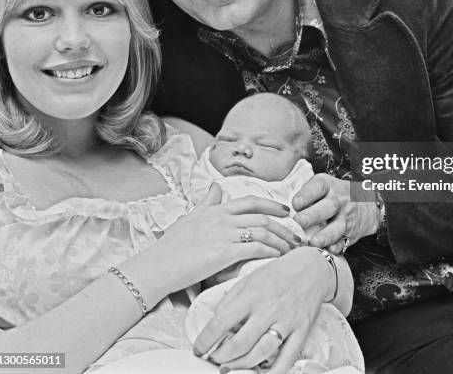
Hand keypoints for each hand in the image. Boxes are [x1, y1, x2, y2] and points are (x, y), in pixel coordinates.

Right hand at [157, 184, 300, 293]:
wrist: (156, 267)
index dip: (272, 204)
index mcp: (216, 210)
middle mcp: (222, 218)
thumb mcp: (189, 217)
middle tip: (296, 235)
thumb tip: (215, 186)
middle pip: (262, 216)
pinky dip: (271, 251)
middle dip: (283, 226)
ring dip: (281, 240)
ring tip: (291, 249)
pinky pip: (255, 248)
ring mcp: (223, 234)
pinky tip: (278, 258)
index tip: (287, 210)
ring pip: (262, 231)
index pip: (250, 201)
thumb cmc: (171, 246)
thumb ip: (206, 202)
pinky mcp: (223, 253)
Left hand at [193, 247, 332, 372]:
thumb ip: (231, 298)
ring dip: (241, 365)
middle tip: (214, 360)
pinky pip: (287, 358)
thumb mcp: (250, 278)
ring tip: (230, 367)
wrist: (311, 268)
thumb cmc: (278, 273)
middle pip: (240, 343)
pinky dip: (274, 372)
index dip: (206, 339)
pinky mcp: (301, 330)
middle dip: (221, 357)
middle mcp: (268, 309)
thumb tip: (216, 319)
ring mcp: (286, 321)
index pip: (222, 321)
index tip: (198, 348)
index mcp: (252, 294)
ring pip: (260, 353)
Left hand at [292, 174, 379, 254]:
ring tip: (312, 242)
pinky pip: (344, 241)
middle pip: (327, 207)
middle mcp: (338, 200)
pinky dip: (336, 247)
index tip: (295, 204)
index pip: (318, 186)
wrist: (367, 203)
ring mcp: (346, 217)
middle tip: (298, 222)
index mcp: (328, 185)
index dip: (306, 195)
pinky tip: (328, 251)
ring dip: (325, 235)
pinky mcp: (350, 233)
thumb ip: (305, 192)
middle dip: (312, 216)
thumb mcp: (323, 184)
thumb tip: (281, 206)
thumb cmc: (335, 194)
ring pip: (337, 227)